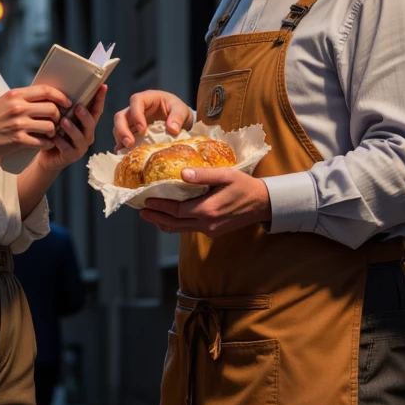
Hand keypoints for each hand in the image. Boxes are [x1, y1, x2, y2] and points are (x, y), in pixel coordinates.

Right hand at [0, 84, 70, 158]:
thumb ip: (22, 98)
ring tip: (50, 133)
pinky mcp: (18, 140)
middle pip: (52, 108)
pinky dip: (47, 143)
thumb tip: (44, 97)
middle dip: (58, 116)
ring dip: (53, 131)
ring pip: (50, 126)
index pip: (46, 91)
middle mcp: (18, 107)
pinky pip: (42, 141)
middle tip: (57, 121)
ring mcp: (19, 124)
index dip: (60, 96)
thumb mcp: (4, 101)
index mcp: (15, 94)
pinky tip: (45, 143)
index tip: (67, 102)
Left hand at [35, 85, 106, 171]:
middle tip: (78, 106)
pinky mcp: (71, 157)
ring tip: (63, 121)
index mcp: (87, 124)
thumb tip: (62, 88)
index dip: (100, 98)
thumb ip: (65, 108)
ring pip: (80, 137)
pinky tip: (53, 137)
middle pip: (91, 124)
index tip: (102, 86)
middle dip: (85, 115)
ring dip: (72, 128)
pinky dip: (60, 142)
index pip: (96, 109)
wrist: (47, 158)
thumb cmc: (54, 134)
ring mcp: (80, 147)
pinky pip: (67, 149)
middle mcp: (87, 135)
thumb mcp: (60, 119)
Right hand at [113, 90, 193, 148]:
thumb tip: (172, 130)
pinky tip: (125, 155)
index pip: (136, 101)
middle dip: (122, 130)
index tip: (142, 129)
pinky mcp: (132, 132)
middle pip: (121, 116)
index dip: (136, 114)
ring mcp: (131, 122)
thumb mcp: (181, 110)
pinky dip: (122, 147)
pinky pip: (122, 139)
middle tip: (130, 143)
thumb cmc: (177, 110)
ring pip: (118, 128)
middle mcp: (135, 109)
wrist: (178, 120)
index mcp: (147, 98)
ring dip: (121, 139)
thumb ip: (178, 117)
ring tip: (128, 150)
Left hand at [140, 167, 271, 236]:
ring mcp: (209, 230)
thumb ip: (204, 175)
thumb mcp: (226, 175)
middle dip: (156, 217)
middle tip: (141, 211)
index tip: (146, 200)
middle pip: (174, 224)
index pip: (176, 210)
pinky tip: (169, 216)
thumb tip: (182, 173)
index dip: (159, 206)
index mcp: (208, 210)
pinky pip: (188, 229)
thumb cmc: (245, 186)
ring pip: (180, 229)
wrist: (263, 204)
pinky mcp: (212, 231)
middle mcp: (207, 224)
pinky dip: (175, 224)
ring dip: (163, 222)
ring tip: (150, 214)